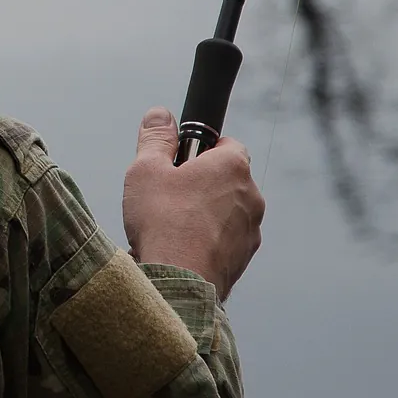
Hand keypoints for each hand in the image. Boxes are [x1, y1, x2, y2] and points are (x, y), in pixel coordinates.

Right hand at [122, 107, 264, 300]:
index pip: (226, 143)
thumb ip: (156, 138)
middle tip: (169, 194)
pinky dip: (209, 240)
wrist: (178, 282)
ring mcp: (251, 230)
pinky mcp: (243, 259)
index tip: (180, 160)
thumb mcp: (146, 169)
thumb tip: (159, 115)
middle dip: (202, 183)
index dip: (201, 150)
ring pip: (227, 211)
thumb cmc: (163, 223)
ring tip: (172, 226)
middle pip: (226, 179)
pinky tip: (182, 248)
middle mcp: (251, 196)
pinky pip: (226, 240)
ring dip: (206, 214)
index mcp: (233, 167)